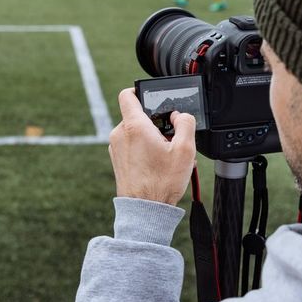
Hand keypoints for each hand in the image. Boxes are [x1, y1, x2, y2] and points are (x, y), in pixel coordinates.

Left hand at [108, 88, 196, 205]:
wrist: (144, 210)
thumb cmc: (161, 183)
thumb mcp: (185, 150)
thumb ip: (186, 124)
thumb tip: (180, 116)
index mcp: (134, 126)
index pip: (128, 94)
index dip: (141, 90)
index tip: (153, 97)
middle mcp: (120, 134)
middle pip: (138, 115)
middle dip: (156, 123)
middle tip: (171, 139)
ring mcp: (116, 148)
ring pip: (136, 132)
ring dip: (152, 138)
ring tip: (167, 156)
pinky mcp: (117, 160)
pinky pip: (132, 146)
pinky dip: (144, 149)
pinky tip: (159, 164)